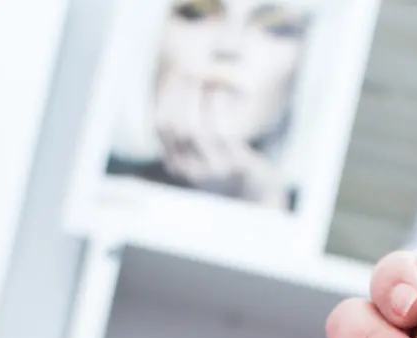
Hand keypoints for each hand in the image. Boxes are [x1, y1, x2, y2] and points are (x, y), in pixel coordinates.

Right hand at [154, 74, 283, 206]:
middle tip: (192, 69)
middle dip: (182, 94)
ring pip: (197, 130)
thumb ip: (189, 121)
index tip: (176, 72)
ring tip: (209, 76)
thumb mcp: (202, 144)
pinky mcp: (235, 168)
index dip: (166, 97)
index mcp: (175, 161)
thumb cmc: (226, 158)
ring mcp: (212, 172)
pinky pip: (222, 133)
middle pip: (176, 127)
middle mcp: (189, 170)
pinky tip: (224, 90)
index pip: (160, 125)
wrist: (256, 189)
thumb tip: (181, 79)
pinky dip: (220, 107)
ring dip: (201, 98)